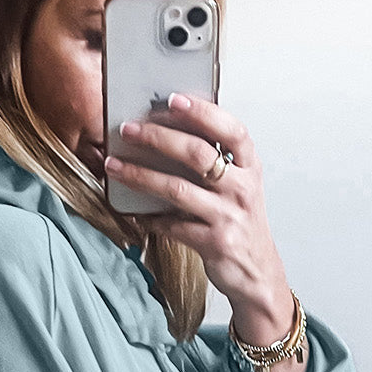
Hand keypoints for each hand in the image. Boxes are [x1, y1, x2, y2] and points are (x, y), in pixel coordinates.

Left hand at [104, 93, 290, 319]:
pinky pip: (172, 225)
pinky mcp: (213, 242)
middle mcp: (242, 188)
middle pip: (198, 153)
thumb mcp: (239, 187)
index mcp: (250, 167)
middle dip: (157, 138)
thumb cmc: (241, 223)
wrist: (257, 272)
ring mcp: (228, 216)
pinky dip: (149, 217)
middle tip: (128, 130)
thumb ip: (217, 161)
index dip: (203, 112)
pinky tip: (134, 211)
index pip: (232, 130)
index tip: (173, 99)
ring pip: (177, 189)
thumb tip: (170, 130)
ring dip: (140, 175)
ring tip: (114, 166)